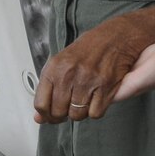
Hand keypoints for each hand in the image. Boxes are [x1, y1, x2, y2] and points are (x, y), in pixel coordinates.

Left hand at [33, 15, 151, 123]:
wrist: (115, 38)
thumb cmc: (87, 50)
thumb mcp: (61, 63)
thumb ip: (48, 90)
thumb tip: (39, 118)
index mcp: (54, 67)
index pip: (41, 103)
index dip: (45, 114)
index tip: (50, 115)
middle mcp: (69, 74)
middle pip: (58, 112)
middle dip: (63, 114)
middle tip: (68, 107)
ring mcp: (88, 81)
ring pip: (77, 115)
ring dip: (80, 112)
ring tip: (83, 100)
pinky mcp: (105, 87)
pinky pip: (95, 114)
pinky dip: (95, 111)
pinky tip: (95, 99)